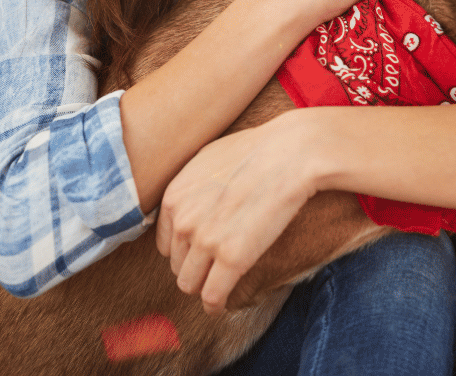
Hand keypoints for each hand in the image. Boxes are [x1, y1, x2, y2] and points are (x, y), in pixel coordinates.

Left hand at [155, 116, 312, 314]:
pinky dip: (215, 304)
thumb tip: (187, 200)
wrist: (289, 154)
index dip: (186, 249)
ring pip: (190, 284)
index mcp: (174, 198)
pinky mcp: (231, 258)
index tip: (202, 252)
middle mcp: (184, 221)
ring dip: (204, 286)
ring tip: (219, 285)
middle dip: (195, 267)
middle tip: (216, 267)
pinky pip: (212, 296)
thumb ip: (190, 185)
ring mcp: (206, 241)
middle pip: (178, 265)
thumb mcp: (207, 159)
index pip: (166, 244)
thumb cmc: (257, 151)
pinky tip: (222, 304)